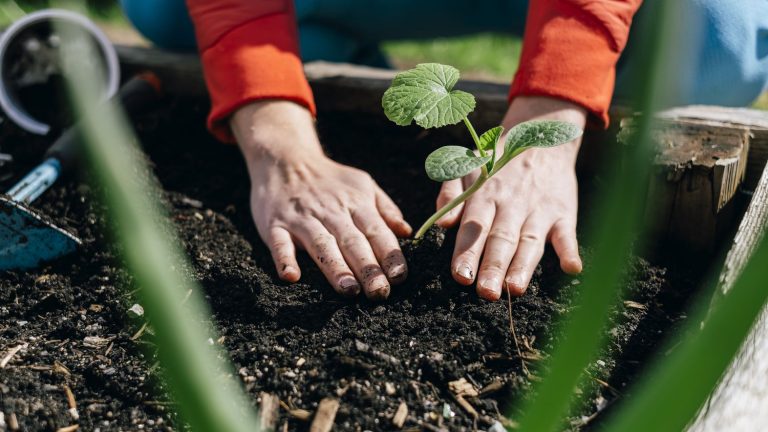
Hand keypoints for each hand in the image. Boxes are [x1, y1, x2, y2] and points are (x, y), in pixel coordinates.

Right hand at [231, 101, 411, 298]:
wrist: (285, 159)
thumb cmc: (331, 180)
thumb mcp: (363, 184)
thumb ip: (385, 209)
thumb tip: (407, 232)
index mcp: (356, 203)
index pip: (377, 231)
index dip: (389, 254)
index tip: (400, 276)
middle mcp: (331, 212)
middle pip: (352, 242)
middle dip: (368, 268)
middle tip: (379, 292)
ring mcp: (301, 218)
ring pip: (321, 244)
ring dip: (335, 268)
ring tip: (349, 290)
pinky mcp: (275, 224)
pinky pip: (280, 243)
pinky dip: (284, 259)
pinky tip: (291, 276)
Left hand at [435, 96, 586, 300]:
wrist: (541, 134)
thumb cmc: (497, 160)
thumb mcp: (467, 166)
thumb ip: (451, 193)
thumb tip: (442, 224)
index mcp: (485, 195)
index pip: (474, 228)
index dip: (467, 252)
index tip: (460, 276)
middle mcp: (511, 204)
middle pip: (501, 239)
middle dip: (493, 267)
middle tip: (486, 292)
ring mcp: (539, 209)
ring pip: (530, 242)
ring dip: (523, 266)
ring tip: (515, 289)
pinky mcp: (563, 212)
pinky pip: (568, 233)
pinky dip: (570, 250)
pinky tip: (572, 268)